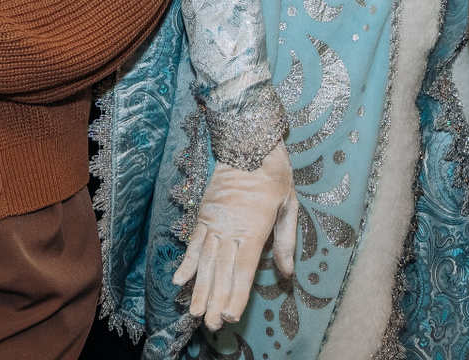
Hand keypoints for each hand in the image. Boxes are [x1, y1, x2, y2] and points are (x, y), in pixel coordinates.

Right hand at [173, 142, 296, 330]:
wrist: (248, 143)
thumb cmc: (274, 175)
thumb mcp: (289, 206)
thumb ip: (286, 242)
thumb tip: (287, 273)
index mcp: (254, 228)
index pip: (243, 268)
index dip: (236, 293)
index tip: (231, 315)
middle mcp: (231, 228)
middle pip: (221, 271)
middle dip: (216, 300)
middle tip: (211, 326)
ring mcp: (214, 221)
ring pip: (205, 261)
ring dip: (200, 288)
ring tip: (195, 313)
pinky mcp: (203, 214)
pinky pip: (194, 242)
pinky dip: (187, 262)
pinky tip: (179, 281)